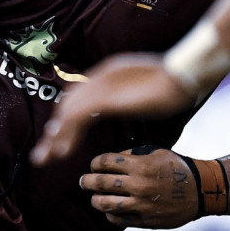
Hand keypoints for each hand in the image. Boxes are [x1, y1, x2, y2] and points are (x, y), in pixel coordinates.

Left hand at [31, 53, 195, 165]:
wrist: (184, 76)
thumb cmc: (176, 84)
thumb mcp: (149, 91)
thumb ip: (134, 95)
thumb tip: (134, 101)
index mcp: (111, 73)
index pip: (80, 95)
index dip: (68, 117)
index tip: (60, 137)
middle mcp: (101, 76)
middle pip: (68, 103)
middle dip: (56, 129)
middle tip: (45, 152)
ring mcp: (101, 84)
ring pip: (67, 112)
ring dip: (55, 137)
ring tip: (45, 158)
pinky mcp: (104, 97)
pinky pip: (77, 118)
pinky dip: (67, 135)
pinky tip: (62, 152)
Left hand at [81, 148, 198, 228]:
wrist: (200, 191)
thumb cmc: (176, 168)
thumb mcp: (156, 152)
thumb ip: (132, 153)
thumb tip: (111, 159)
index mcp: (140, 165)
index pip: (106, 162)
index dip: (95, 163)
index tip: (93, 165)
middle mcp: (138, 185)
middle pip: (101, 183)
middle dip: (87, 181)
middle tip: (83, 181)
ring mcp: (141, 204)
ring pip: (105, 204)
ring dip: (95, 200)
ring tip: (94, 197)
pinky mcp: (145, 220)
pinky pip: (118, 220)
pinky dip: (110, 215)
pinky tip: (110, 210)